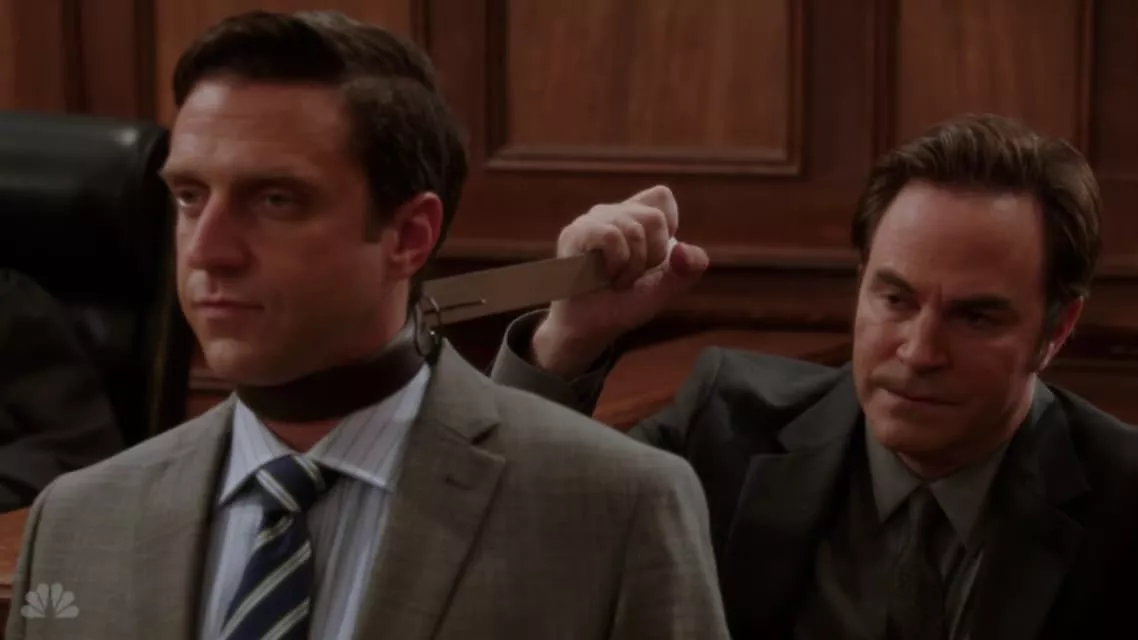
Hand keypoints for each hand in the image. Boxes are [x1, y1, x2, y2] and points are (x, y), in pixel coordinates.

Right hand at [531, 185, 708, 376]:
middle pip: (655, 217)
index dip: (664, 233)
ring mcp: (592, 219)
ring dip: (631, 266)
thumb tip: (684, 248)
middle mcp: (614, 212)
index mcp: (636, 217)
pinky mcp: (575, 232)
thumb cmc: (625, 304)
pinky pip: (611, 236)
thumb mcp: (666, 288)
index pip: (662, 198)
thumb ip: (689, 268)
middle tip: (630, 276)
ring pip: (634, 229)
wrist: (591, 329)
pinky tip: (600, 276)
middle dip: (651, 256)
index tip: (650, 261)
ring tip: (613, 279)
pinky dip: (615, 263)